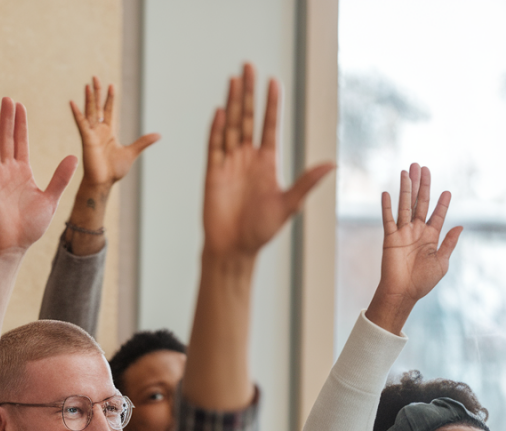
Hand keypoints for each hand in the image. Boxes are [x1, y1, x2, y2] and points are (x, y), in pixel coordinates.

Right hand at [0, 97, 77, 256]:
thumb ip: (60, 178)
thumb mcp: (50, 199)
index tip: (20, 106)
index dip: (20, 124)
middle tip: (7, 99)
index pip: (21, 142)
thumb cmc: (30, 226)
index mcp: (23, 172)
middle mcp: (8, 172)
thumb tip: (74, 156)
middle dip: (7, 119)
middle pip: (6, 139)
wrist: (14, 245)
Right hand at [70, 77, 158, 188]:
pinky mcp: (86, 139)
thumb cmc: (114, 171)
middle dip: (98, 92)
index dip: (110, 98)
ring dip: (89, 98)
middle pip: (98, 107)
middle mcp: (99, 130)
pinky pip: (81, 123)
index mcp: (110, 132)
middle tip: (95, 78)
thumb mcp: (132, 152)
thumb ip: (143, 142)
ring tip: (87, 84)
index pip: (110, 110)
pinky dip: (77, 113)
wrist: (103, 182)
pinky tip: (72, 102)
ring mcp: (92, 134)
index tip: (111, 85)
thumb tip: (159, 135)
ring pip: (90, 111)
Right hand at [202, 63, 333, 263]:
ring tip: (233, 80)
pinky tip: (220, 111)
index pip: (270, 126)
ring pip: (231, 127)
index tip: (273, 82)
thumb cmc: (262, 231)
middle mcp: (248, 159)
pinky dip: (216, 129)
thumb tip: (331, 164)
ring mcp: (229, 165)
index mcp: (268, 163)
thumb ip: (306, 182)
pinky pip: (214, 146)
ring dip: (232, 103)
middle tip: (249, 67)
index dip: (271, 104)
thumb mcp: (289, 205)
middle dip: (248, 93)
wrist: (234, 249)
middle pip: (248, 119)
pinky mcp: (213, 174)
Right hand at [366, 163, 461, 333]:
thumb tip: (459, 226)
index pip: (437, 214)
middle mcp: (416, 231)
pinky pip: (388, 219)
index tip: (447, 191)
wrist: (402, 292)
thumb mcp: (442, 263)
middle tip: (422, 167)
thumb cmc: (422, 281)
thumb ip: (449, 243)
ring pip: (405, 205)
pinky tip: (387, 193)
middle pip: (420, 202)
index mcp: (431, 237)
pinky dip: (387, 206)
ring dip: (406, 188)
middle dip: (422, 185)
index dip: (443, 203)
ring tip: (407, 171)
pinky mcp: (389, 238)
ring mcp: (402, 233)